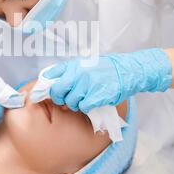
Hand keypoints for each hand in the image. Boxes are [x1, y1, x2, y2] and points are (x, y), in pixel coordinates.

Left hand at [43, 48, 171, 112]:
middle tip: (66, 101)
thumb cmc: (105, 70)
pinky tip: (92, 102)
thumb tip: (54, 88)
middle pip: (56, 91)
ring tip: (85, 99)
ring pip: (70, 102)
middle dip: (59, 99)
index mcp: (73, 65)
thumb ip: (70, 74)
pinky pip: (83, 107)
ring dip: (76, 104)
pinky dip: (86, 108)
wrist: (128, 71)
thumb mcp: (85, 65)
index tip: (45, 93)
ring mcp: (87, 84)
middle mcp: (78, 73)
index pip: (50, 75)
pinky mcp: (96, 95)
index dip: (46, 86)